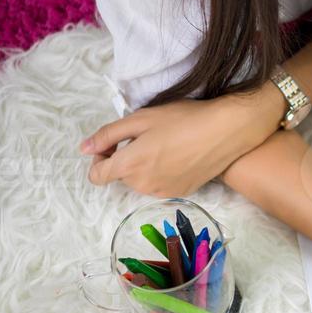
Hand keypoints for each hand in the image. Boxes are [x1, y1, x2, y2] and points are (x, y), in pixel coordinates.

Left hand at [82, 84, 282, 195]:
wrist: (227, 131)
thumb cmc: (183, 119)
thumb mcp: (140, 119)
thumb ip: (108, 135)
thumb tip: (84, 148)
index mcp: (129, 165)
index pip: (96, 175)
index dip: (99, 157)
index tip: (114, 143)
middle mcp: (142, 184)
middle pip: (120, 176)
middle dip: (125, 159)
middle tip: (146, 137)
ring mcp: (162, 191)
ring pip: (140, 181)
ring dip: (143, 166)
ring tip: (165, 145)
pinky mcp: (180, 193)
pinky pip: (159, 185)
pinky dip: (161, 173)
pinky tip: (179, 156)